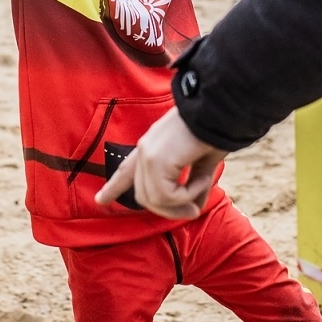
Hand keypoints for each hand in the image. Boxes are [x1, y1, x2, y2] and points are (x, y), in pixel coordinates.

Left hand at [94, 108, 229, 218]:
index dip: (114, 187)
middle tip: (193, 209)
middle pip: (143, 196)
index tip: (100, 201)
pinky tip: (202, 179)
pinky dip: (187, 195)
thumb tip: (193, 209)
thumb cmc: (216, 131)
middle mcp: (145, 149)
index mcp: (152, 146)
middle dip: (169, 210)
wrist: (221, 111)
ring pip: (153, 200)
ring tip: (202, 184)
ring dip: (182, 202)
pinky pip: (167, 196)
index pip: (126, 170)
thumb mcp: (202, 162)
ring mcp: (147, 155)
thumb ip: (195, 186)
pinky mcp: (156, 161)